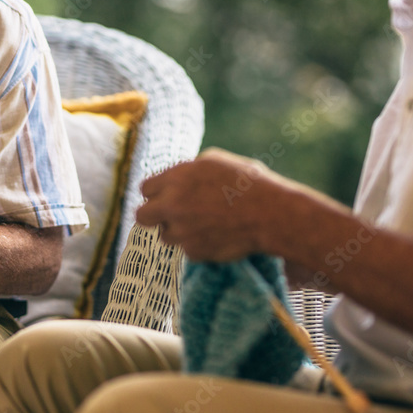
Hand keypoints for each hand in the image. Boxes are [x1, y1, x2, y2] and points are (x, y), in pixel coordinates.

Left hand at [136, 147, 324, 261]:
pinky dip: (198, 244)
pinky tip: (216, 235)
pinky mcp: (193, 251)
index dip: (155, 193)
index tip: (165, 197)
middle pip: (141, 216)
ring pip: (164, 236)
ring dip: (177, 232)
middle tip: (168, 216)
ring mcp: (181, 230)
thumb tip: (175, 178)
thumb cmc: (248, 183)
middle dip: (152, 216)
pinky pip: (187, 249)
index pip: (145, 189)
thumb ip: (187, 171)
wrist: (270, 214)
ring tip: (202, 225)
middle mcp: (172, 204)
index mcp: (176, 178)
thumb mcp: (214, 162)